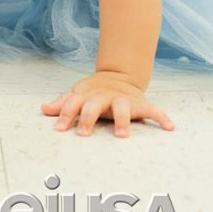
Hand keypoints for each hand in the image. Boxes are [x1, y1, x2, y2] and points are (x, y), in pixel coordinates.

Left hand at [41, 70, 175, 136]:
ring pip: (122, 107)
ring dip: (122, 120)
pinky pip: (153, 110)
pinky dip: (162, 117)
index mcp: (87, 96)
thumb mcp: (78, 96)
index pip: (74, 103)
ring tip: (122, 135)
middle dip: (89, 118)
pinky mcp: (139, 103)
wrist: (119, 75)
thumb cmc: (94, 93)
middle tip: (84, 134)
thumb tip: (43, 109)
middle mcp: (104, 97)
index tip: (60, 129)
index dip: (66, 114)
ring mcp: (123, 100)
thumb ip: (62, 104)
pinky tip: (169, 127)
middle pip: (95, 104)